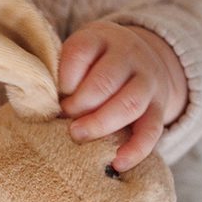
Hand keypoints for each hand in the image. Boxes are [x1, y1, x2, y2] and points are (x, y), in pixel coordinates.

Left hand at [58, 23, 187, 170]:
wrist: (140, 56)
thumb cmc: (93, 62)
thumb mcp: (78, 53)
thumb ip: (61, 72)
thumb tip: (42, 107)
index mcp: (101, 38)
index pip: (81, 53)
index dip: (64, 79)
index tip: (55, 95)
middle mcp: (128, 56)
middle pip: (105, 81)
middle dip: (80, 104)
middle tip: (63, 117)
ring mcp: (147, 82)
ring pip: (129, 104)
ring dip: (100, 124)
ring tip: (78, 136)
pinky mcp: (159, 108)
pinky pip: (152, 130)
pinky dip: (136, 150)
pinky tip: (117, 163)